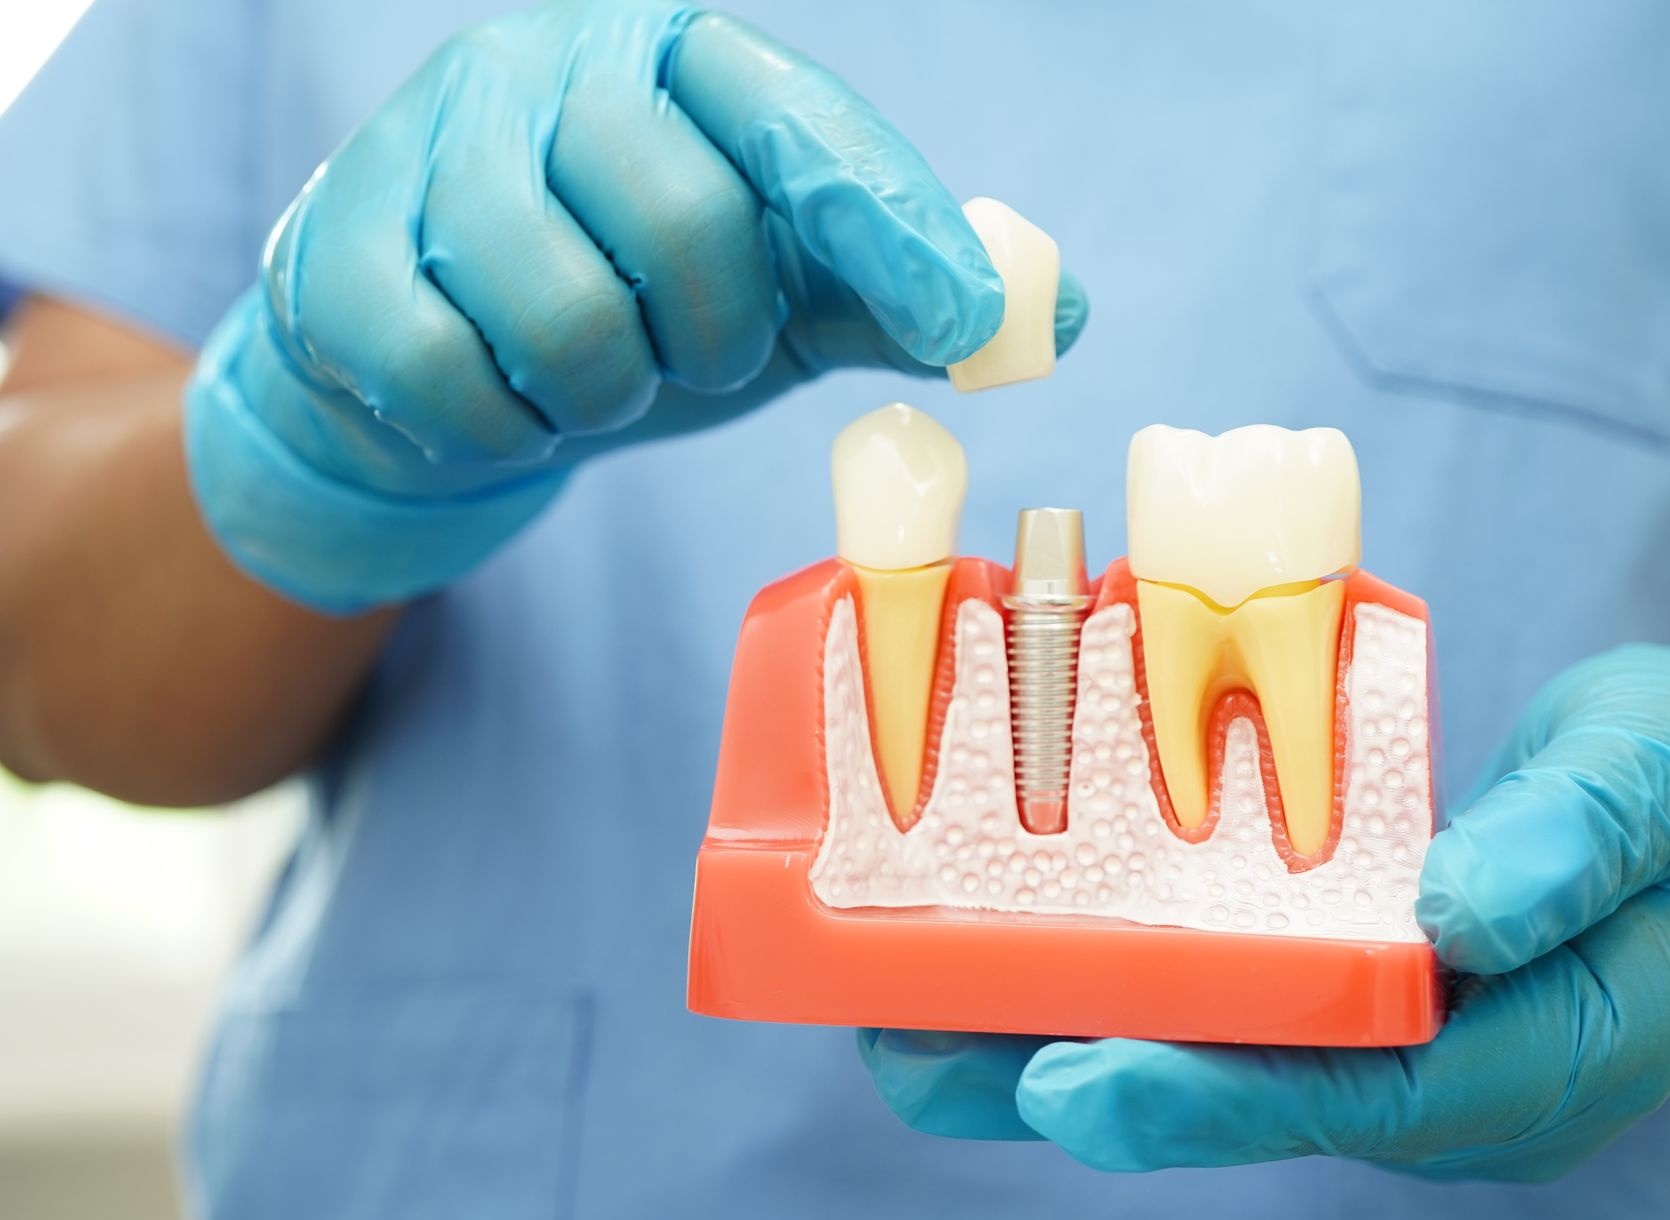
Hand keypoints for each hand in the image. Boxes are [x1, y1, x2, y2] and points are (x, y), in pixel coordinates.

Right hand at [185, 0, 1084, 612]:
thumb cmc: (635, 312)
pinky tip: (497, 401)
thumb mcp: (779, 296)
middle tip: (692, 360)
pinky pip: (444, 370)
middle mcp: (549, 68)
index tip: (966, 325)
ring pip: (559, 307)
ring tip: (590, 379)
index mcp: (680, 60)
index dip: (891, 223)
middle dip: (712, 336)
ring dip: (605, 390)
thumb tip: (1052, 309)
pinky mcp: (332, 247)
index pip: (800, 121)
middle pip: (682, 213)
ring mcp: (427, 144)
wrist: (445, 371)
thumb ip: (895, 291)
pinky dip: (499, 425)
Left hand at [860, 645, 1669, 1177]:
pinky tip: (1006, 952)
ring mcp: (1394, 1041)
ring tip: (908, 1020)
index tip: (1072, 1076)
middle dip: (1084, 1079)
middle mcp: (1441, 1075)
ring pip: (1216, 1058)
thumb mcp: (1664, 783)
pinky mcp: (1354, 993)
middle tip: (923, 1057)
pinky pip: (1227, 1002)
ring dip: (1065, 1037)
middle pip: (1248, 1093)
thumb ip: (1571, 841)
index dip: (1208, 1089)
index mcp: (1535, 1058)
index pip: (1353, 1091)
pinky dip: (1121, 979)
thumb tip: (1454, 910)